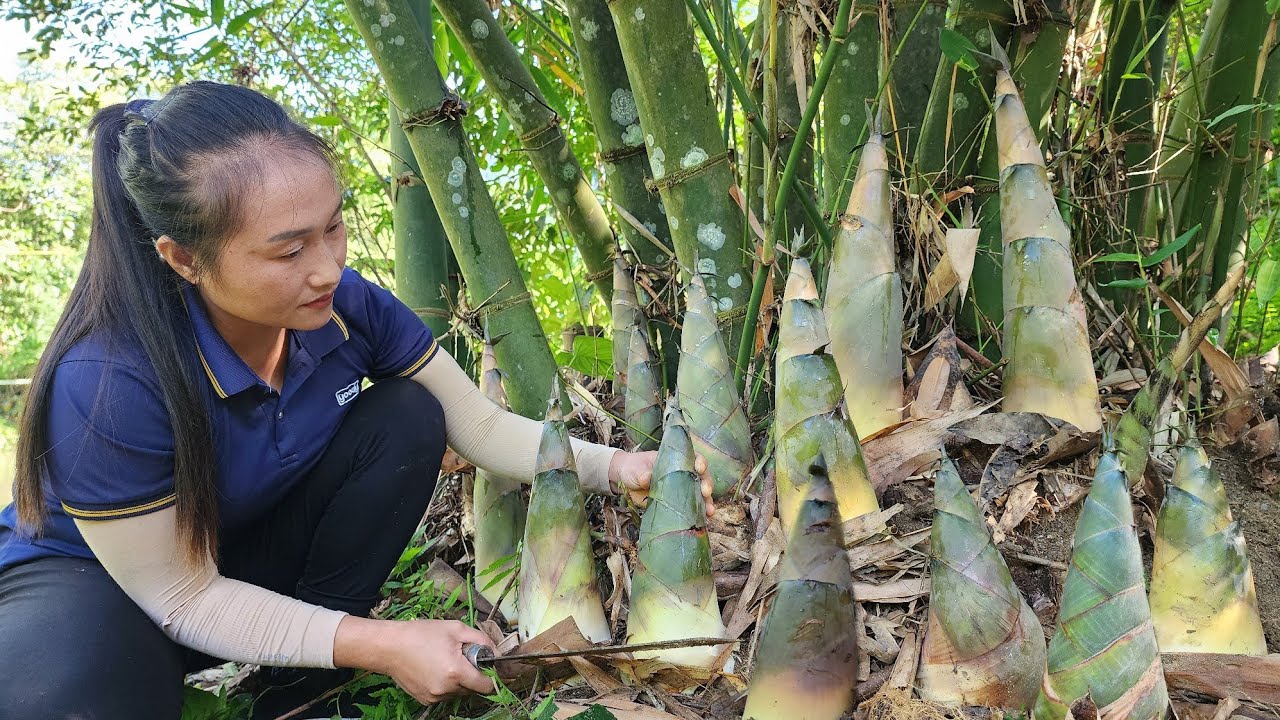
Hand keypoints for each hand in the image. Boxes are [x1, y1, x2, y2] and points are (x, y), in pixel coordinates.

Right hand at [377, 619, 494, 703]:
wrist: (389, 647)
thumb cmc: (421, 634)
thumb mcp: (456, 629)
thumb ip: (482, 640)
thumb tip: (497, 652)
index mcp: (456, 672)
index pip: (486, 686)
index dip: (491, 676)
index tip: (489, 667)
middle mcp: (446, 689)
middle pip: (473, 689)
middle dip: (473, 675)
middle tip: (462, 657)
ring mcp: (434, 697)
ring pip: (459, 692)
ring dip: (459, 680)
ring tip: (446, 661)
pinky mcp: (425, 700)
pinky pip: (445, 695)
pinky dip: (446, 685)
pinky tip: (435, 669)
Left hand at [607, 450, 716, 516]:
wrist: (624, 481)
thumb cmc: (634, 468)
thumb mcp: (637, 469)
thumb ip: (642, 473)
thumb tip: (647, 479)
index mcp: (676, 461)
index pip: (694, 458)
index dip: (701, 462)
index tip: (699, 468)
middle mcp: (683, 475)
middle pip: (702, 478)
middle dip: (707, 484)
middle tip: (705, 492)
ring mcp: (682, 490)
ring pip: (700, 495)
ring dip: (707, 503)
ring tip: (710, 512)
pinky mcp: (677, 505)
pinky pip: (691, 509)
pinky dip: (698, 515)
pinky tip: (704, 521)